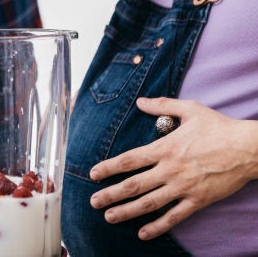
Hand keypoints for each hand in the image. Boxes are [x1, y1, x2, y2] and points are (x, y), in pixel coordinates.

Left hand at [89, 97, 257, 239]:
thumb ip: (162, 106)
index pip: (129, 160)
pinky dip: (158, 226)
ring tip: (109, 217)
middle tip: (93, 202)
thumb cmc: (219, 127)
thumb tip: (140, 101)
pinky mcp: (198, 200)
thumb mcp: (190, 109)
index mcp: (165, 148)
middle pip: (134, 184)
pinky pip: (174, 216)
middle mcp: (170, 169)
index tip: (93, 174)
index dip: (109, 167)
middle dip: (111, 194)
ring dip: (127, 211)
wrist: (249, 148)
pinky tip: (142, 233)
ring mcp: (183, 187)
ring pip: (149, 203)